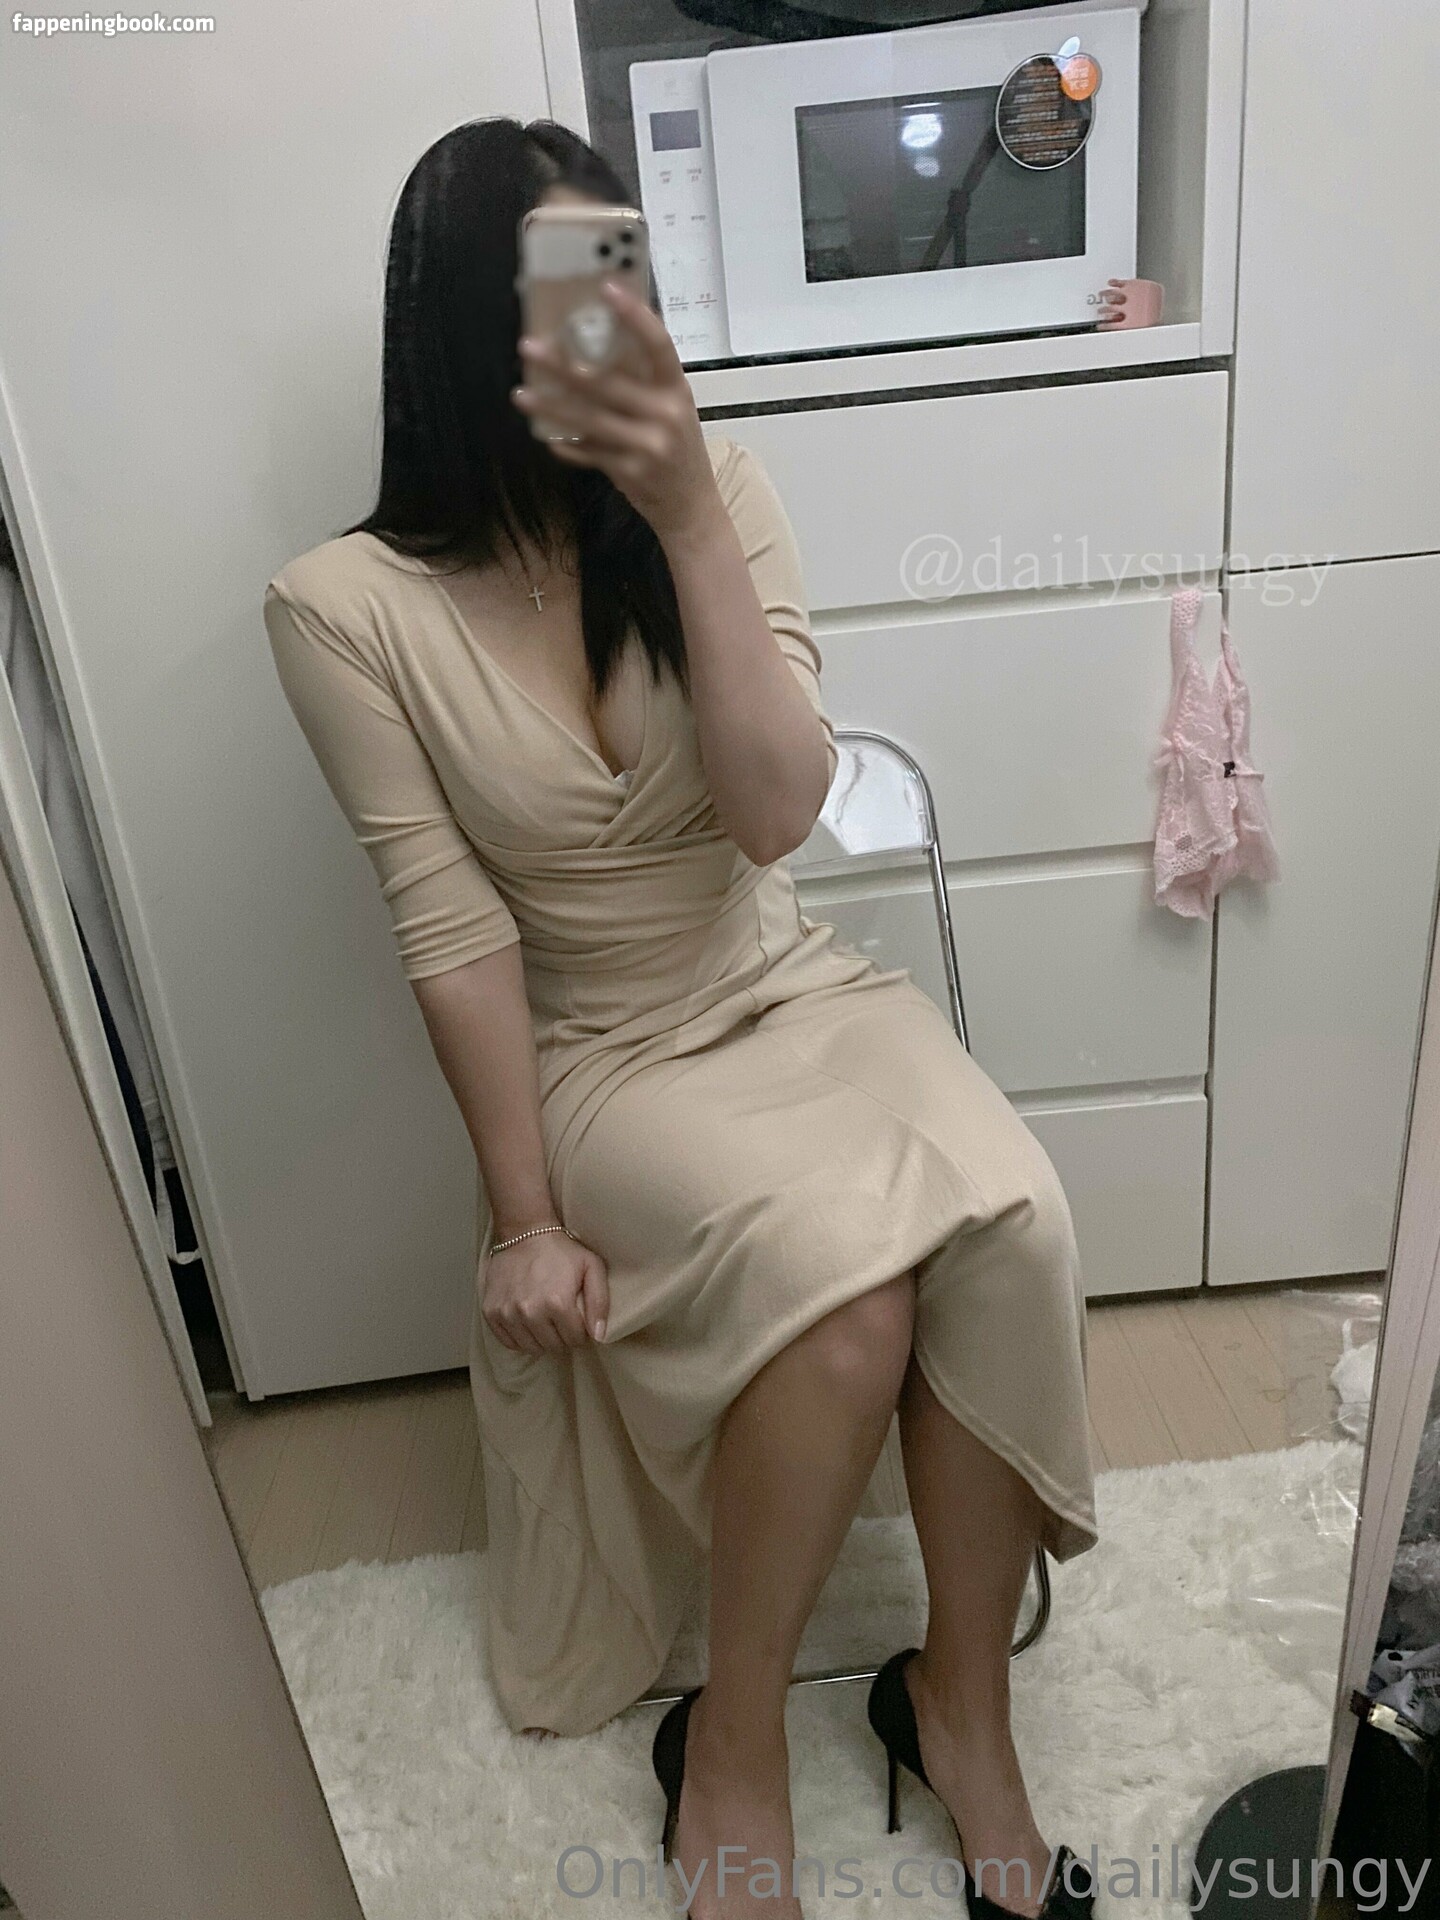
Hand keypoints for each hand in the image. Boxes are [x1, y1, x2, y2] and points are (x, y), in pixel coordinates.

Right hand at [482, 1229, 609, 1354]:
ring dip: (541, 1339)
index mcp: (558, 1303)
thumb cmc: (560, 1250)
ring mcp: (508, 1314)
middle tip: (561, 1319)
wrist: (524, 1232)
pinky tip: (527, 1323)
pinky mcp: (491, 1312)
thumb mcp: (591, 1267)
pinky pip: (509, 1343)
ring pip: (531, 1348)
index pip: (575, 1339)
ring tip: (544, 1319)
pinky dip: (520, 1338)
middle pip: (553, 1346)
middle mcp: (530, 1312)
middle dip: (562, 1336)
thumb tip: (598, 1336)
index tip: (577, 1319)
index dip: (580, 1331)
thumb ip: (600, 1302)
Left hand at [511, 280, 723, 546]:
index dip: (634, 315)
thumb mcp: (673, 409)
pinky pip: (588, 452)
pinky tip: (545, 434)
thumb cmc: (677, 449)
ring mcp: (647, 445)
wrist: (691, 506)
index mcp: (676, 389)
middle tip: (529, 347)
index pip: (658, 344)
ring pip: (588, 419)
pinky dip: (565, 444)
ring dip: (550, 406)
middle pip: (606, 382)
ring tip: (521, 394)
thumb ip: (643, 382)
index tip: (606, 288)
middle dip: (562, 365)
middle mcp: (665, 414)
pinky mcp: (630, 472)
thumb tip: (593, 347)